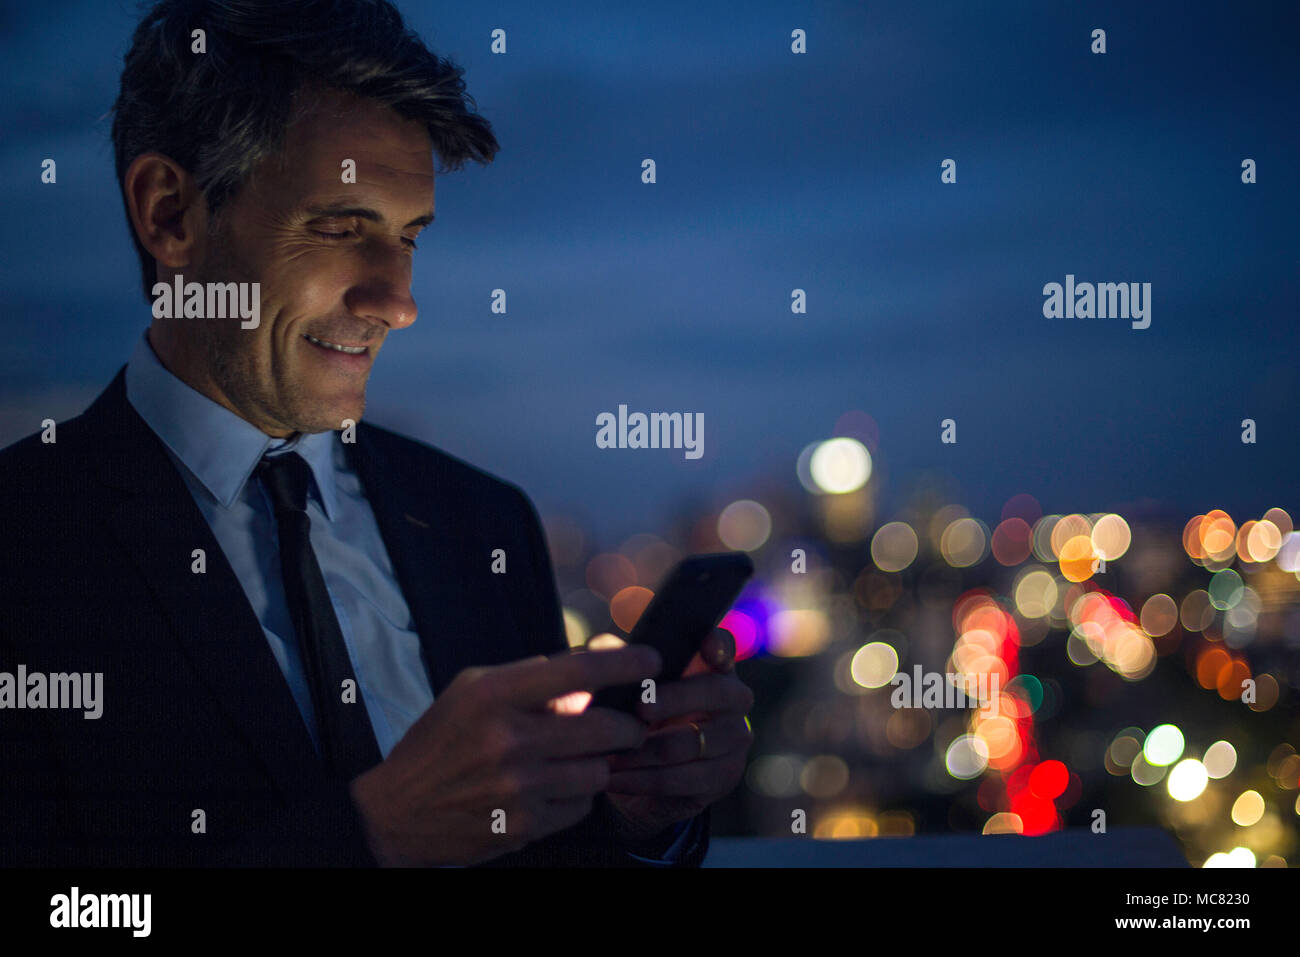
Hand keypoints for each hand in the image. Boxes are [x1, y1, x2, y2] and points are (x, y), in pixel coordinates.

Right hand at [347, 642, 660, 865]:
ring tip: (578, 758)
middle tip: (629, 723)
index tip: (653, 659)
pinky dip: (577, 795)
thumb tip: (597, 661)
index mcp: (495, 695)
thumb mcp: (474, 690)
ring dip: (600, 762)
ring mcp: (518, 788)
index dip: (625, 664)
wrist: (397, 812)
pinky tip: (553, 787)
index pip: (579, 671)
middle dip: (629, 724)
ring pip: (600, 770)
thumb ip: (533, 675)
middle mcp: (509, 740)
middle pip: (605, 726)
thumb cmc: (440, 741)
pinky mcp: (524, 826)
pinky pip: (580, 805)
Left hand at [599, 628, 753, 840]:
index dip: (718, 645)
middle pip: (716, 691)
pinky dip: (641, 780)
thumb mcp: (627, 690)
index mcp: (711, 665)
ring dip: (645, 750)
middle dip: (675, 698)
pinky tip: (613, 777)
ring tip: (610, 752)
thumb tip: (601, 644)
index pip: (724, 647)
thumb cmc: (639, 718)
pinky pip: (682, 779)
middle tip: (639, 707)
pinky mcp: (726, 776)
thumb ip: (619, 665)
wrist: (644, 776)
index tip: (705, 644)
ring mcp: (736, 738)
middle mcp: (734, 698)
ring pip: (692, 742)